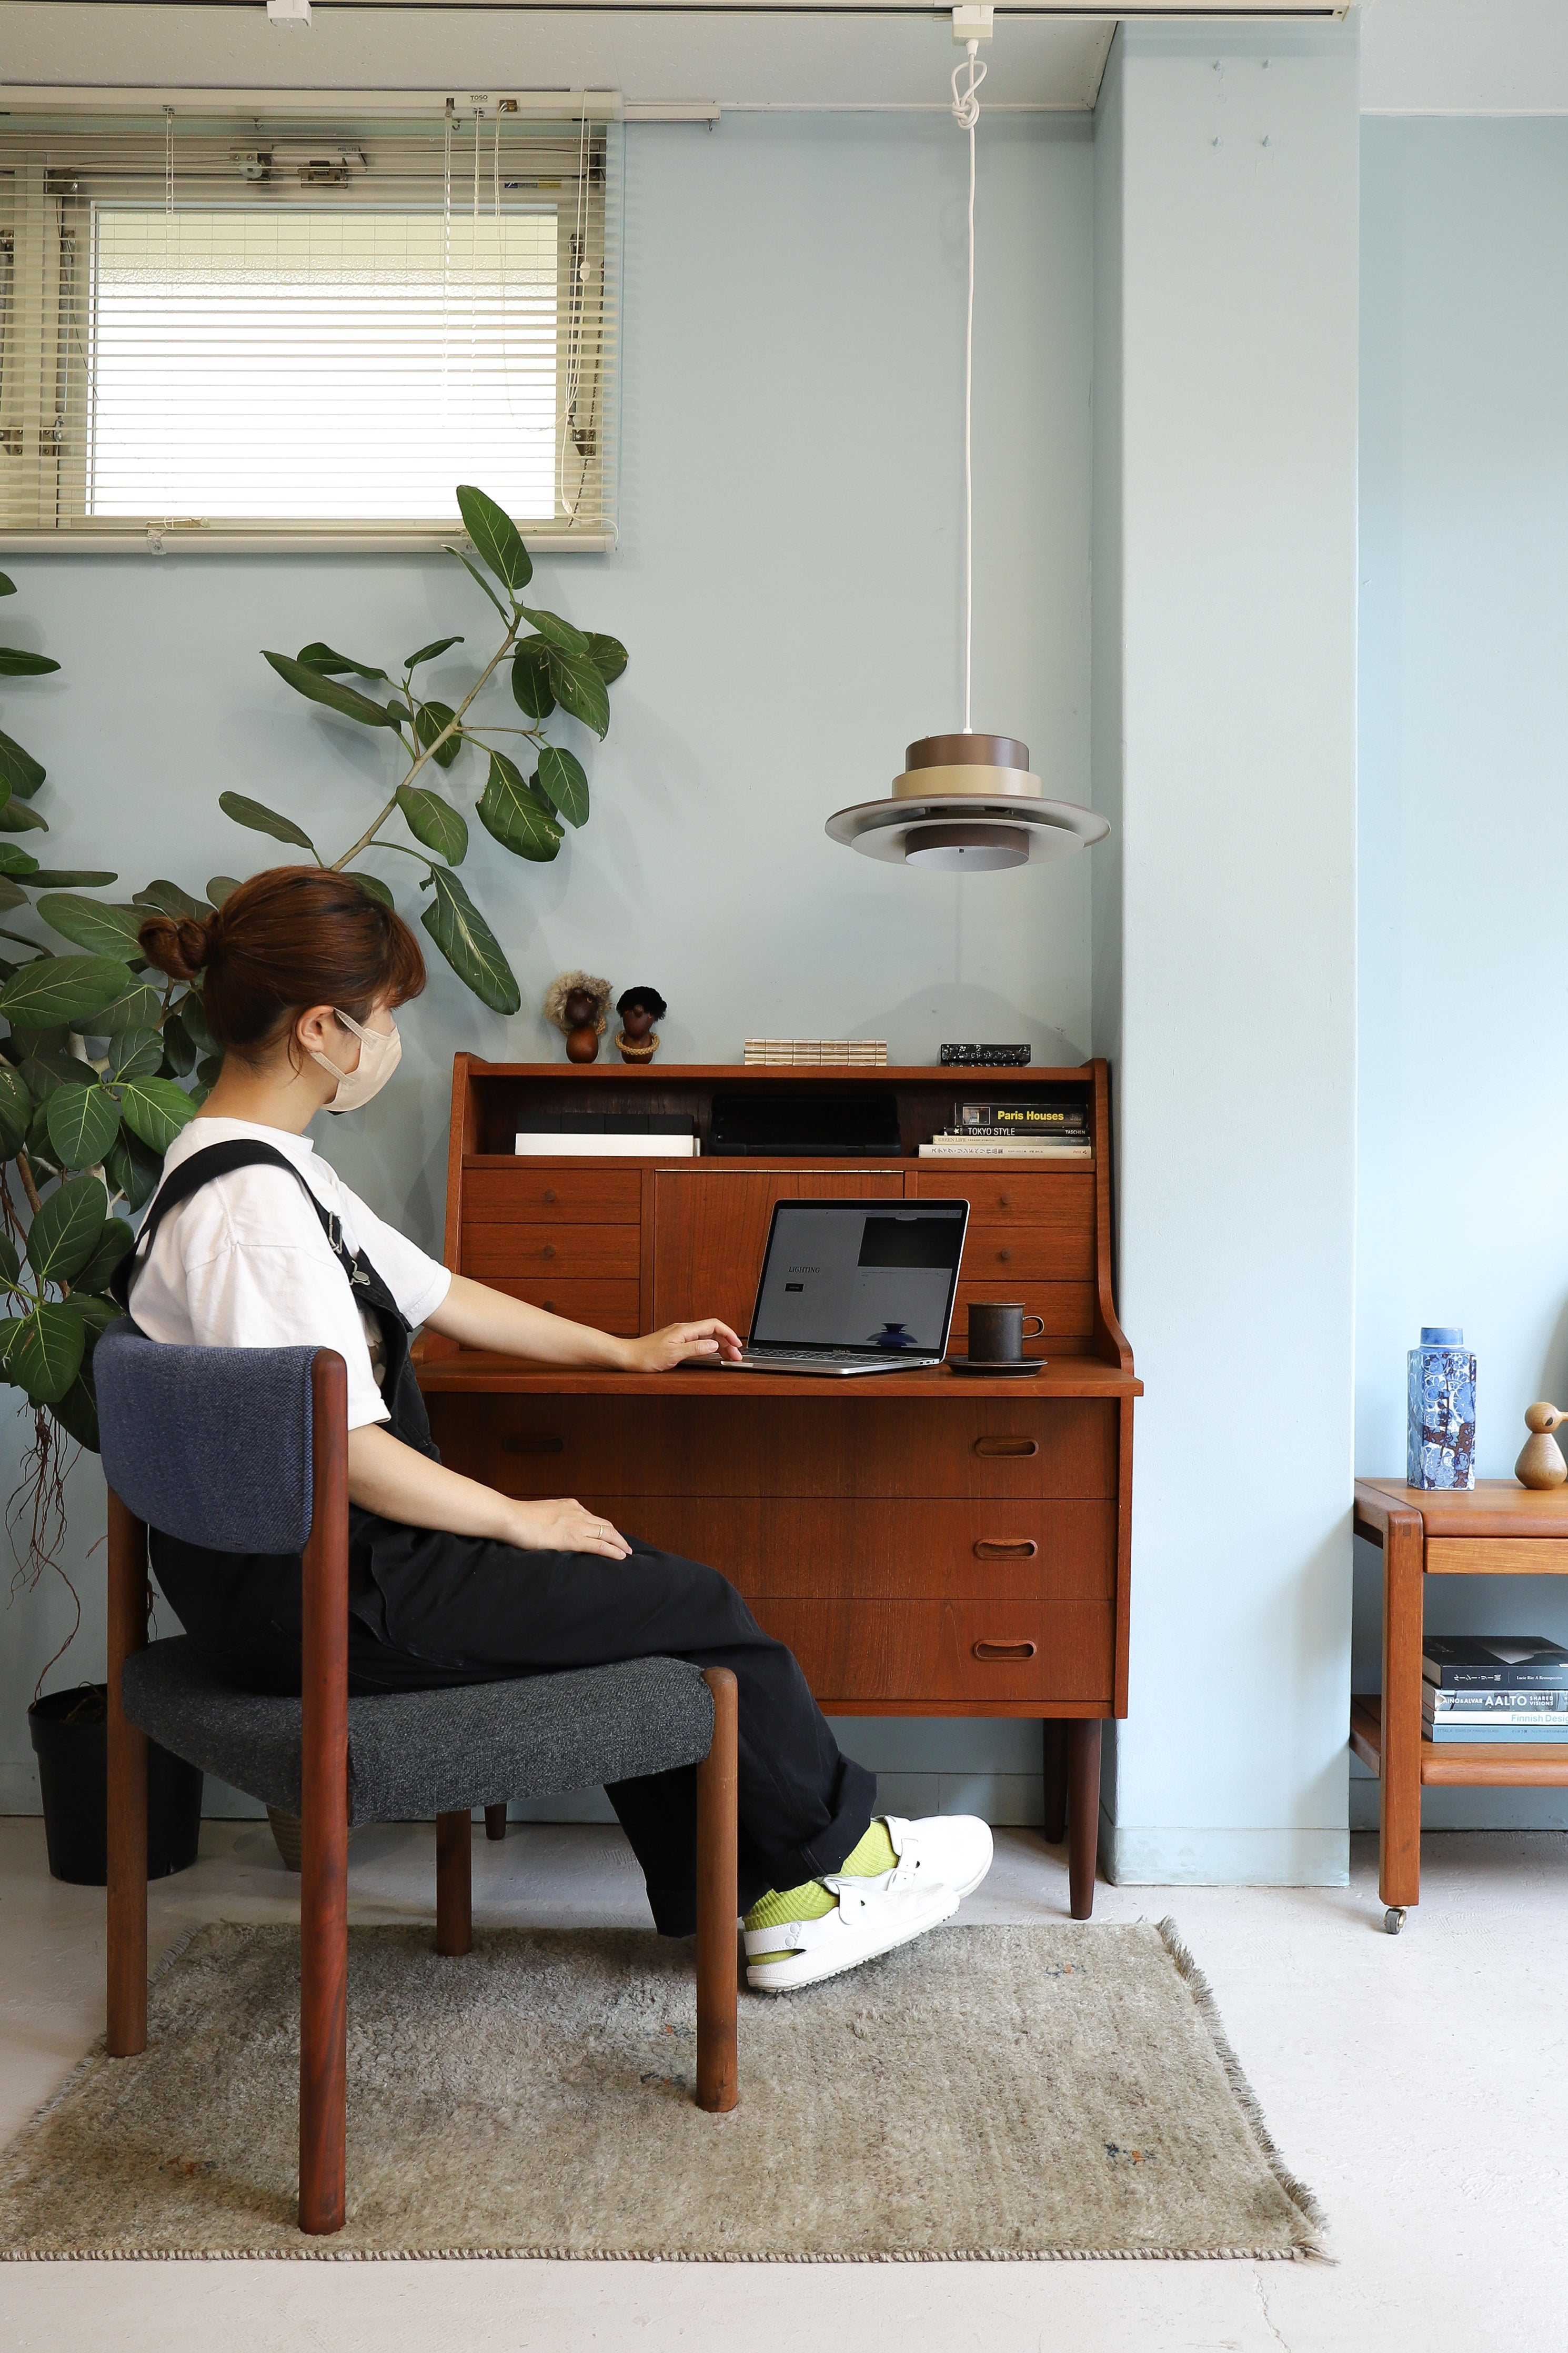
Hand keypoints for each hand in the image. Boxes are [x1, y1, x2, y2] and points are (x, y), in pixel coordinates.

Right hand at [505, 1497, 631, 1558]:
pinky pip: (600, 1545)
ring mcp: (577, 1525)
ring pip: (607, 1533)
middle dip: (616, 1535)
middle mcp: (577, 1512)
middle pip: (605, 1524)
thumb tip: (551, 1529)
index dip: (603, 1527)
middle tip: (624, 1545)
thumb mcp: (542, 1514)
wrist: (512, 1518)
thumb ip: (552, 1520)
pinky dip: (613, 1551)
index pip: (592, 1517)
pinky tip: (621, 1556)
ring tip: (626, 1552)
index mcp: (569, 1506)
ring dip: (620, 1543)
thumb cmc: (519, 1518)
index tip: (609, 1535)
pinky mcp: (574, 1538)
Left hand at [623, 1318, 743, 1370]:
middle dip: (727, 1341)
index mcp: (684, 1330)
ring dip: (720, 1344)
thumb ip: (695, 1348)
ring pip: (706, 1336)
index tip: (737, 1345)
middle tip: (736, 1355)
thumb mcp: (673, 1354)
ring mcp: (679, 1335)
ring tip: (729, 1356)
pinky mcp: (676, 1341)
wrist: (628, 1356)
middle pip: (712, 1330)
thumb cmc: (645, 1356)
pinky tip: (712, 1354)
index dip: (728, 1333)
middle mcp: (683, 1330)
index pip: (714, 1325)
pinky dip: (709, 1347)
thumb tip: (714, 1345)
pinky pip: (698, 1340)